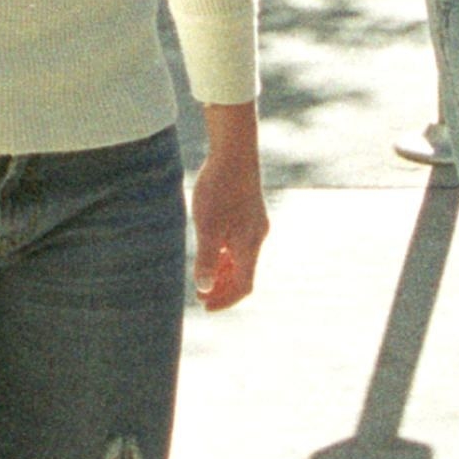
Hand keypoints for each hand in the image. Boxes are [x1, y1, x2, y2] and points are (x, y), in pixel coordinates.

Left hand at [191, 104, 267, 311]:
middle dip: (223, 288)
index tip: (205, 306)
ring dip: (224, 272)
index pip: (243, 285)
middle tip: (201, 296)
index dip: (225, 299)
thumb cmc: (219, 188)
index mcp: (249, 245)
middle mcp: (256, 237)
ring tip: (203, 277)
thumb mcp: (207, 226)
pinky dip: (226, 254)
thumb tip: (203, 287)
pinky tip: (211, 250)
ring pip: (241, 258)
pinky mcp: (249, 213)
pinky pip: (240, 244)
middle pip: (244, 274)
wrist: (235, 152)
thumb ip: (206, 258)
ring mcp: (255, 225)